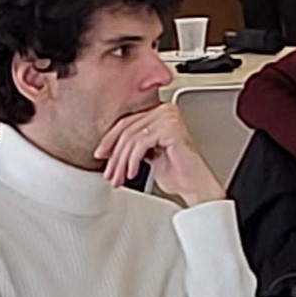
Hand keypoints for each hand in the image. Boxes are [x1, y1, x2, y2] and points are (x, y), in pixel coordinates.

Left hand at [96, 104, 222, 204]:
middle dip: (114, 155)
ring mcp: (169, 117)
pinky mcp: (170, 128)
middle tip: (109, 172)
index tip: (100, 154)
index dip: (110, 140)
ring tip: (119, 177)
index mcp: (159, 113)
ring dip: (121, 161)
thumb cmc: (176, 172)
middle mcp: (165, 110)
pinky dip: (133, 160)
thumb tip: (107, 146)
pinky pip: (141, 143)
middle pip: (127, 129)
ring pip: (131, 137)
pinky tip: (132, 172)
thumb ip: (131, 144)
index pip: (127, 122)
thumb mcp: (146, 154)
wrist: (195, 186)